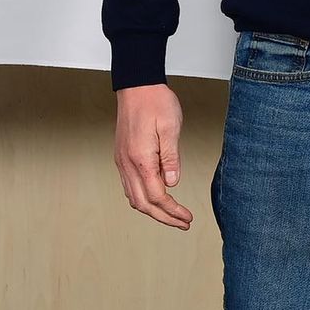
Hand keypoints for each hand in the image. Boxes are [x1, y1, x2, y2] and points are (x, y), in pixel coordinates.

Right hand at [114, 83, 192, 229]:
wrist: (137, 86)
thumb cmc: (156, 102)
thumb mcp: (170, 127)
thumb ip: (171, 158)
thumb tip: (173, 183)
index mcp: (140, 159)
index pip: (156, 196)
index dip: (173, 211)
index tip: (187, 217)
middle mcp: (127, 164)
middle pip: (143, 204)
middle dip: (163, 218)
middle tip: (183, 223)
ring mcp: (122, 162)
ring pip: (134, 198)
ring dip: (153, 211)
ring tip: (172, 215)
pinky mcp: (122, 157)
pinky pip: (130, 186)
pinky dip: (143, 198)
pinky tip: (155, 197)